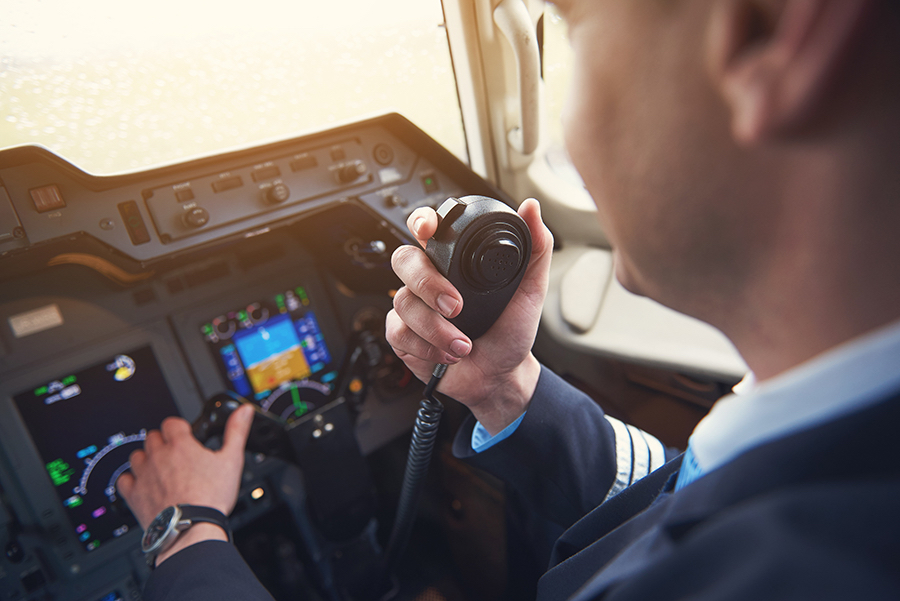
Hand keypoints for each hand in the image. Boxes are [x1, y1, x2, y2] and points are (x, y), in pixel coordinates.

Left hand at [116, 404, 253, 563]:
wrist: (190, 528)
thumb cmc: (210, 497)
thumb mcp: (232, 460)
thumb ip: (237, 432)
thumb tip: (243, 411)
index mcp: (181, 445)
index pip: (172, 422)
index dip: (179, 427)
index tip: (186, 435)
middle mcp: (158, 456)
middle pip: (153, 436)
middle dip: (163, 442)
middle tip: (176, 454)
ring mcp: (144, 474)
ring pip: (136, 455)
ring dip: (146, 458)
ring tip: (160, 468)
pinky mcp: (134, 494)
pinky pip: (123, 479)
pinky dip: (130, 479)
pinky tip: (142, 484)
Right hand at [386, 198, 552, 434]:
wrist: (500, 377)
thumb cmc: (511, 333)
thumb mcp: (531, 291)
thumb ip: (536, 248)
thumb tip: (532, 208)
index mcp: (454, 263)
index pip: (427, 229)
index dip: (421, 222)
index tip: (429, 230)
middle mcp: (429, 280)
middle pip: (404, 259)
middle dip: (427, 283)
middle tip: (456, 306)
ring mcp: (414, 307)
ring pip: (403, 302)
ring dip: (436, 329)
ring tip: (463, 344)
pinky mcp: (403, 335)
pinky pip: (398, 331)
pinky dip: (426, 347)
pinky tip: (447, 354)